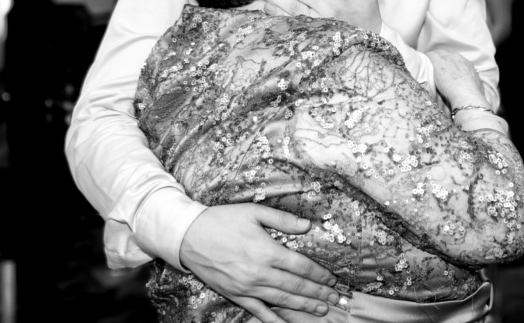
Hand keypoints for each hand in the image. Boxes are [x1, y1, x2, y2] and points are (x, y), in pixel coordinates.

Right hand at [179, 204, 340, 322]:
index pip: (301, 266)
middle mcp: (259, 273)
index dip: (319, 274)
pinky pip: (259, 312)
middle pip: (296, 286)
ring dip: (304, 306)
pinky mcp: (236, 296)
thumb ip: (282, 219)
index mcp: (266, 251)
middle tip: (334, 299)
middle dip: (318, 293)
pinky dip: (275, 320)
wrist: (189, 237)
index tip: (332, 279)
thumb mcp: (253, 212)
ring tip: (321, 310)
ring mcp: (247, 288)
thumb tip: (307, 226)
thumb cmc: (222, 220)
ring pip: (282, 300)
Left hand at [425, 49, 490, 111]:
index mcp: (468, 65)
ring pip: (438, 54)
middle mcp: (459, 59)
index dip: (449, 65)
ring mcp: (448, 59)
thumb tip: (475, 88)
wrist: (467, 96)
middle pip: (446, 55)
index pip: (456, 60)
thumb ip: (475, 85)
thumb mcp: (478, 88)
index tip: (445, 72)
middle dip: (441, 61)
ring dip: (433, 60)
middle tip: (435, 71)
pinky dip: (427, 59)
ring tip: (427, 67)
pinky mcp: (438, 62)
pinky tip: (423, 64)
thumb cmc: (473, 97)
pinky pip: (430, 55)